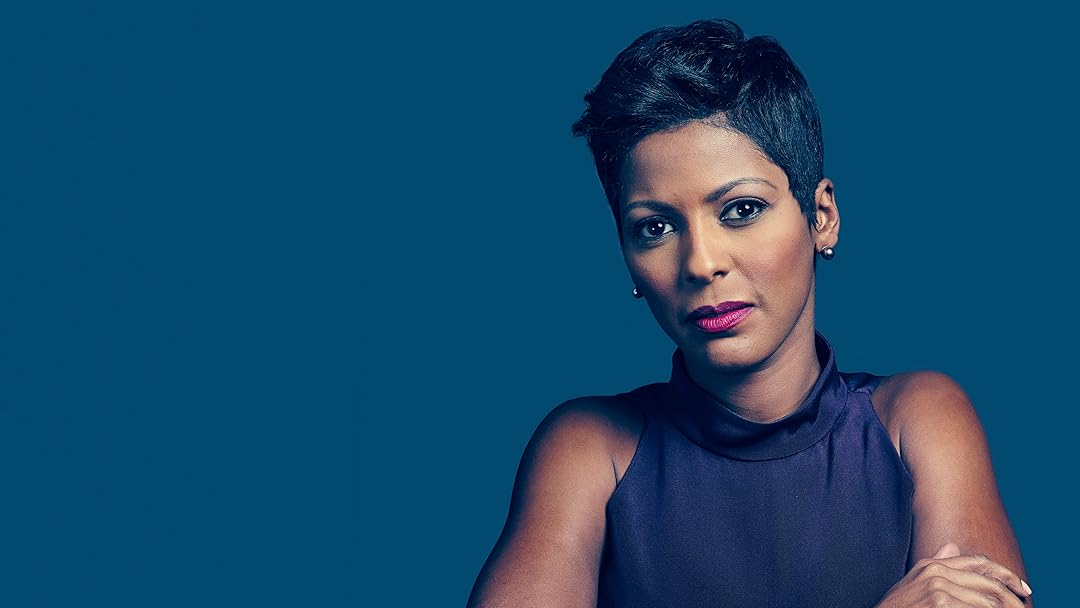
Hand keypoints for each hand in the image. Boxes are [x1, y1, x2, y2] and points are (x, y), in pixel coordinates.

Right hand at [875, 541, 1032, 606]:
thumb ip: (936, 565)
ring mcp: (938, 586)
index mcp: (932, 564)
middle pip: (988, 581)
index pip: (979, 562)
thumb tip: (953, 546)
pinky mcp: (939, 602)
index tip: (1024, 589)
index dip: (1006, 574)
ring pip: (987, 599)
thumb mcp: (914, 583)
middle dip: (1012, 598)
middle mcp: (936, 570)